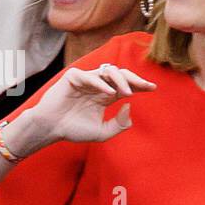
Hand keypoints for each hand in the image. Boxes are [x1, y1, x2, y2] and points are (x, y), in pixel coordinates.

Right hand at [11, 64, 156, 151]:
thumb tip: (129, 106)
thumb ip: (119, 124)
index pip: (126, 85)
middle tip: (145, 86)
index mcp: (105, 95)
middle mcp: (98, 85)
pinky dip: (100, 83)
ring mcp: (86, 79)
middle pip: (121, 75)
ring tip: (127, 93)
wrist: (51, 129)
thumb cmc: (73, 129)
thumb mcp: (102, 133)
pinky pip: (90, 76)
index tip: (153, 88)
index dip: (140, 85)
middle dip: (135, 79)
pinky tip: (109, 93)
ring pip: (108, 71)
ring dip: (120, 80)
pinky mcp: (73, 77)